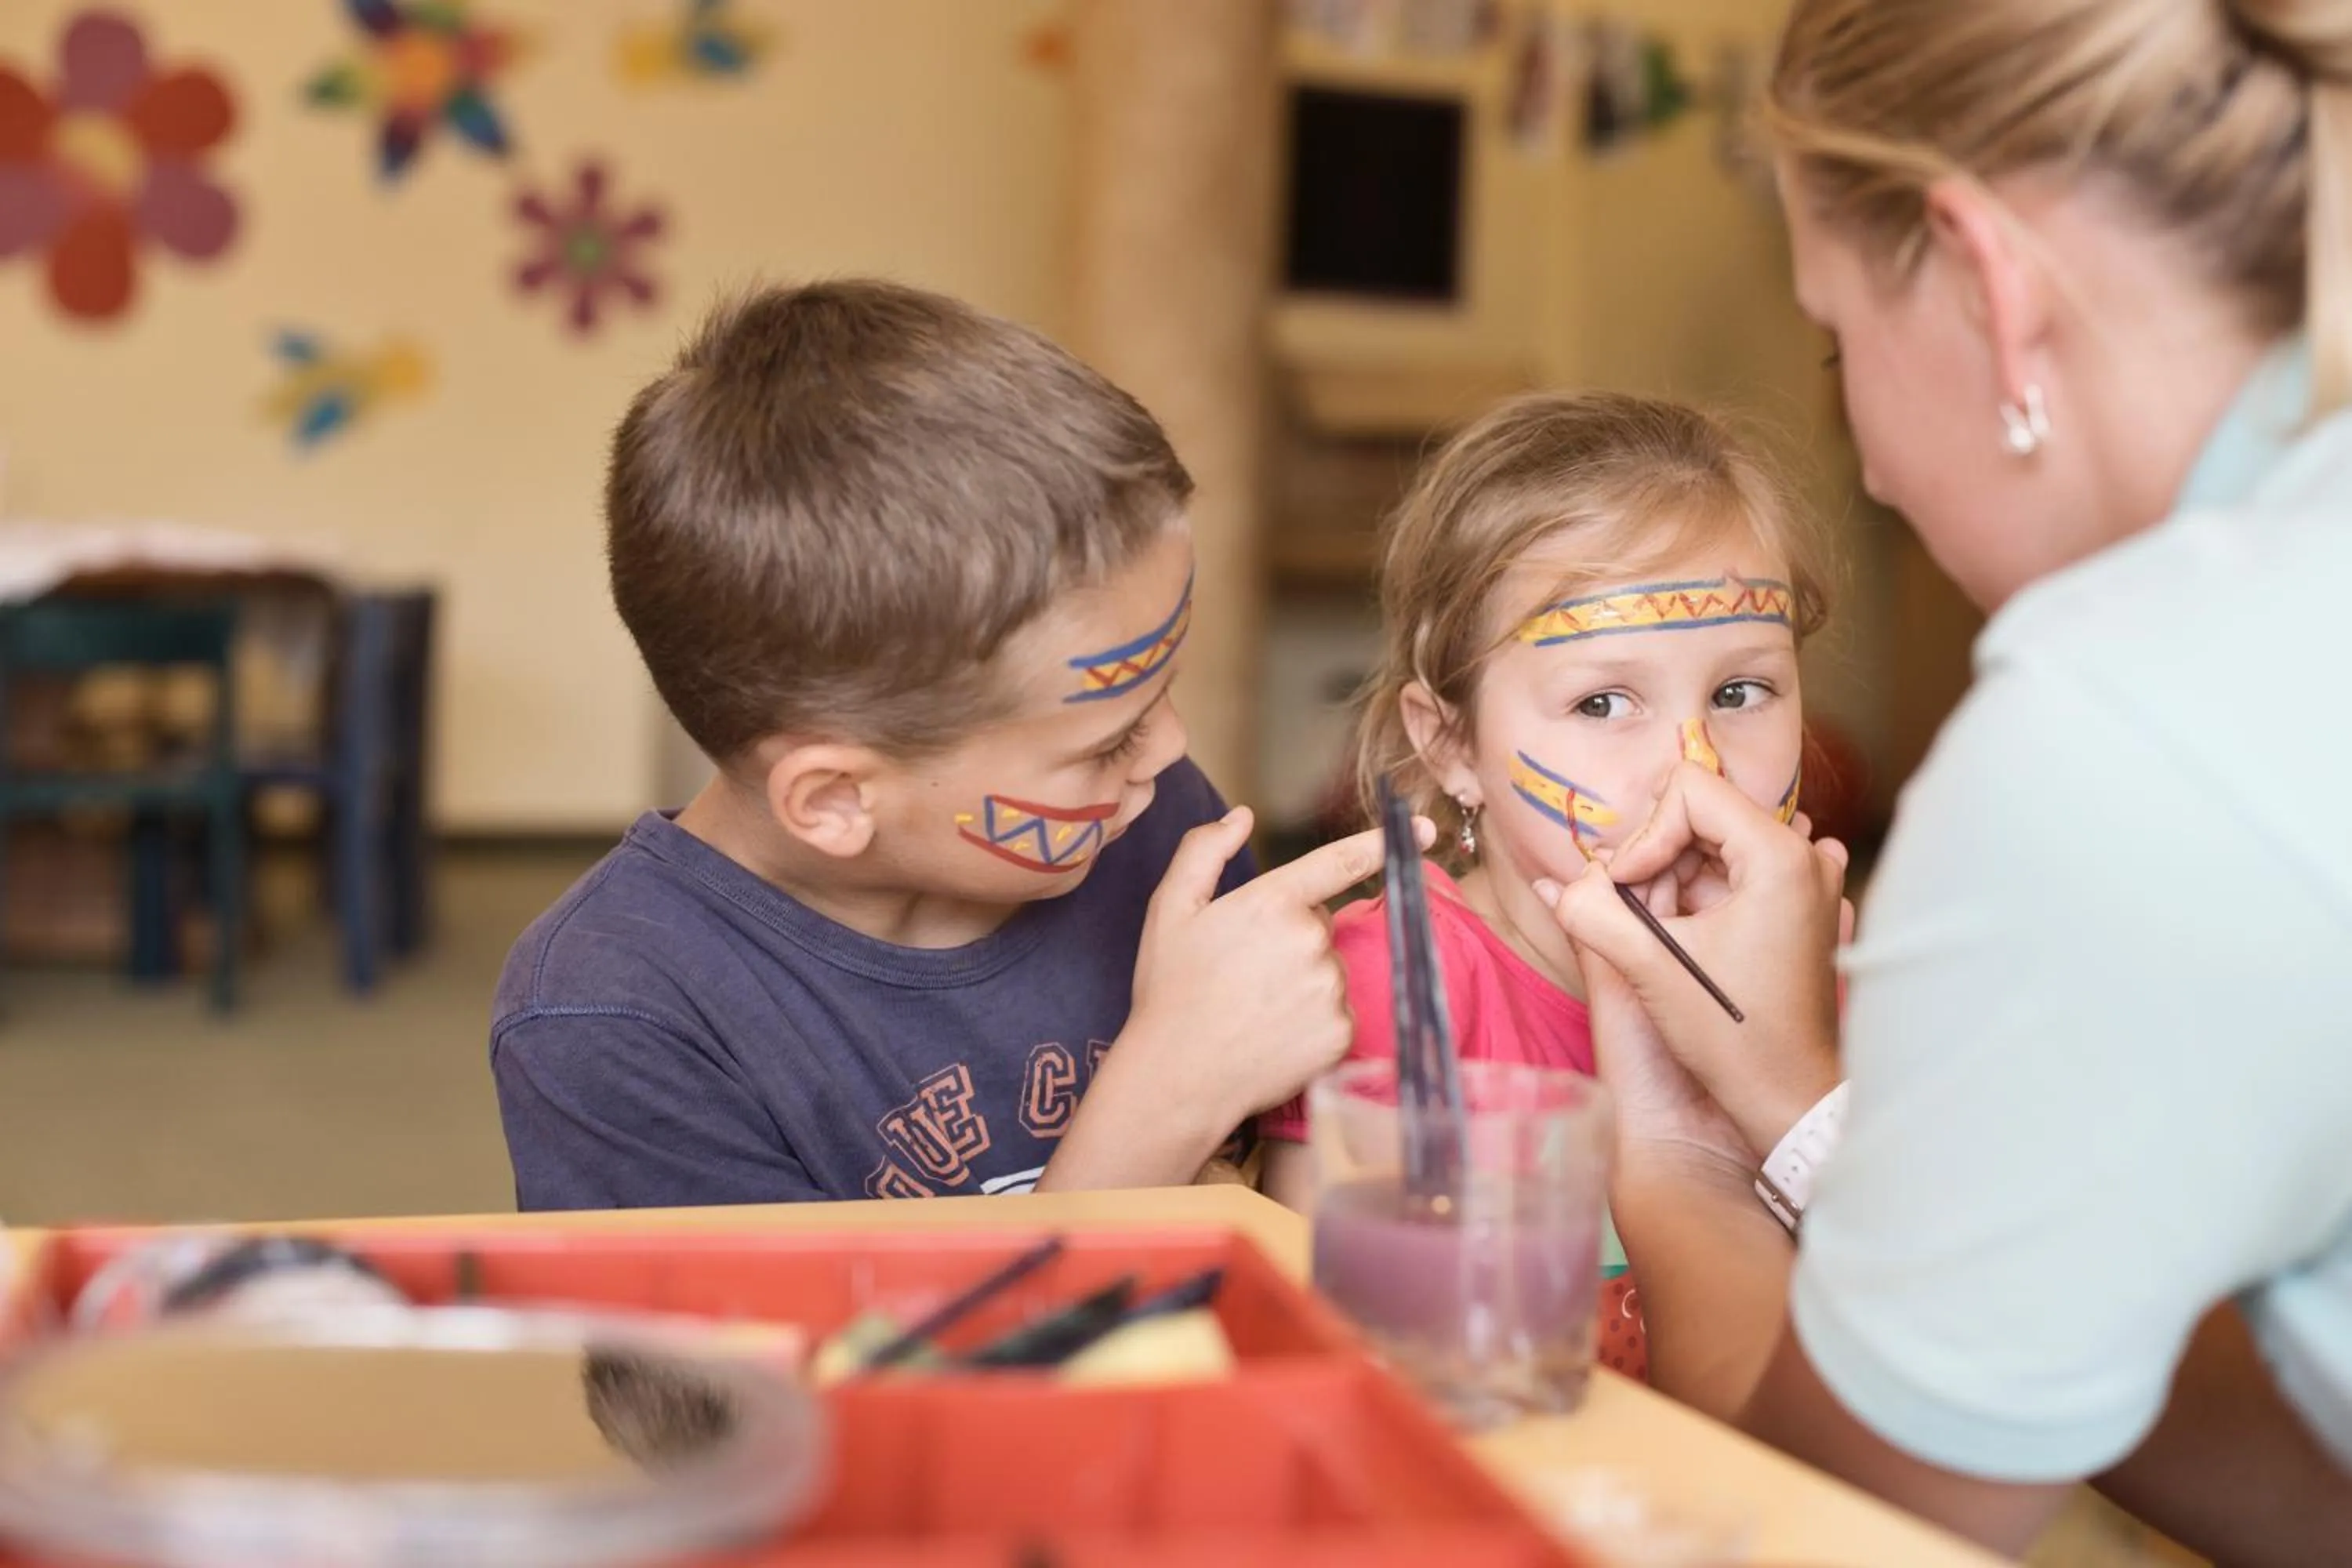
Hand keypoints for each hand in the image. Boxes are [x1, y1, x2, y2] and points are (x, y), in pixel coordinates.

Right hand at [1125, 806, 1430, 1129]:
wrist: (1177, 1078)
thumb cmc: (1171, 991)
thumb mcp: (1170, 909)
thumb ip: (1203, 851)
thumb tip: (1241, 817)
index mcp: (1273, 902)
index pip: (1340, 862)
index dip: (1385, 841)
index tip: (1425, 828)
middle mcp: (1311, 942)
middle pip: (1321, 925)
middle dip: (1292, 937)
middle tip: (1246, 970)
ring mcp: (1331, 990)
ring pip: (1330, 968)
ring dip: (1304, 979)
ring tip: (1255, 1005)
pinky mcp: (1341, 1033)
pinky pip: (1338, 1011)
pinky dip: (1314, 1019)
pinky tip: (1274, 1031)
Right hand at [1540, 764, 1843, 1154]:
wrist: (1790, 1098)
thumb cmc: (1735, 1039)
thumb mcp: (1651, 969)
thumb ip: (1593, 914)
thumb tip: (1557, 882)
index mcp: (1781, 857)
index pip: (1691, 790)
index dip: (1645, 837)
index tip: (1626, 892)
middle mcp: (1807, 857)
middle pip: (1703, 814)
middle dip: (1657, 861)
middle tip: (1640, 921)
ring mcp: (1811, 882)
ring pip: (1714, 845)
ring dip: (1673, 882)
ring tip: (1662, 939)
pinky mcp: (1804, 905)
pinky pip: (1737, 871)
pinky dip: (1702, 895)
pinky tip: (1692, 941)